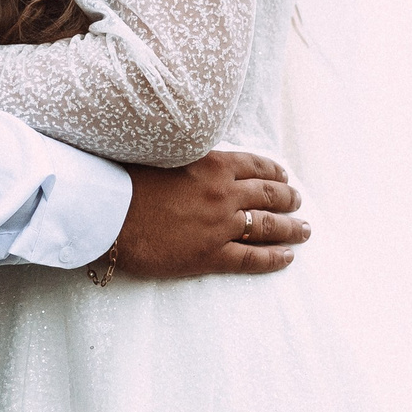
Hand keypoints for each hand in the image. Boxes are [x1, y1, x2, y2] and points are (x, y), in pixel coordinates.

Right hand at [106, 150, 307, 279]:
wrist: (107, 212)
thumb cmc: (125, 179)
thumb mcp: (163, 153)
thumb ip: (189, 156)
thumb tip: (201, 157)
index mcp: (212, 164)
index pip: (255, 165)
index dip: (274, 171)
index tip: (284, 175)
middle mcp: (223, 192)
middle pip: (269, 195)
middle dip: (289, 198)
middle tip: (298, 201)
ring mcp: (219, 225)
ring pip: (268, 226)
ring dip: (291, 227)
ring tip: (304, 229)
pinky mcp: (210, 255)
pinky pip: (251, 258)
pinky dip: (273, 258)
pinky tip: (287, 257)